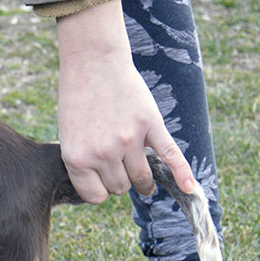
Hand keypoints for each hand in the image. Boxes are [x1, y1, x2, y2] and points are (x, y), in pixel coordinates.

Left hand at [55, 0, 196, 203]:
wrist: (93, 63)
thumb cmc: (78, 100)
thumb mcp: (69, 136)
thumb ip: (86, 162)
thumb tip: (109, 186)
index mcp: (77, 158)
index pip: (96, 196)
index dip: (100, 189)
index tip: (101, 180)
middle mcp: (103, 153)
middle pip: (120, 187)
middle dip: (119, 178)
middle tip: (117, 163)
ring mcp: (128, 140)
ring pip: (141, 178)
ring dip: (142, 179)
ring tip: (142, 176)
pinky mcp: (150, 125)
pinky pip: (170, 156)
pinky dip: (182, 174)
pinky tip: (190, 188)